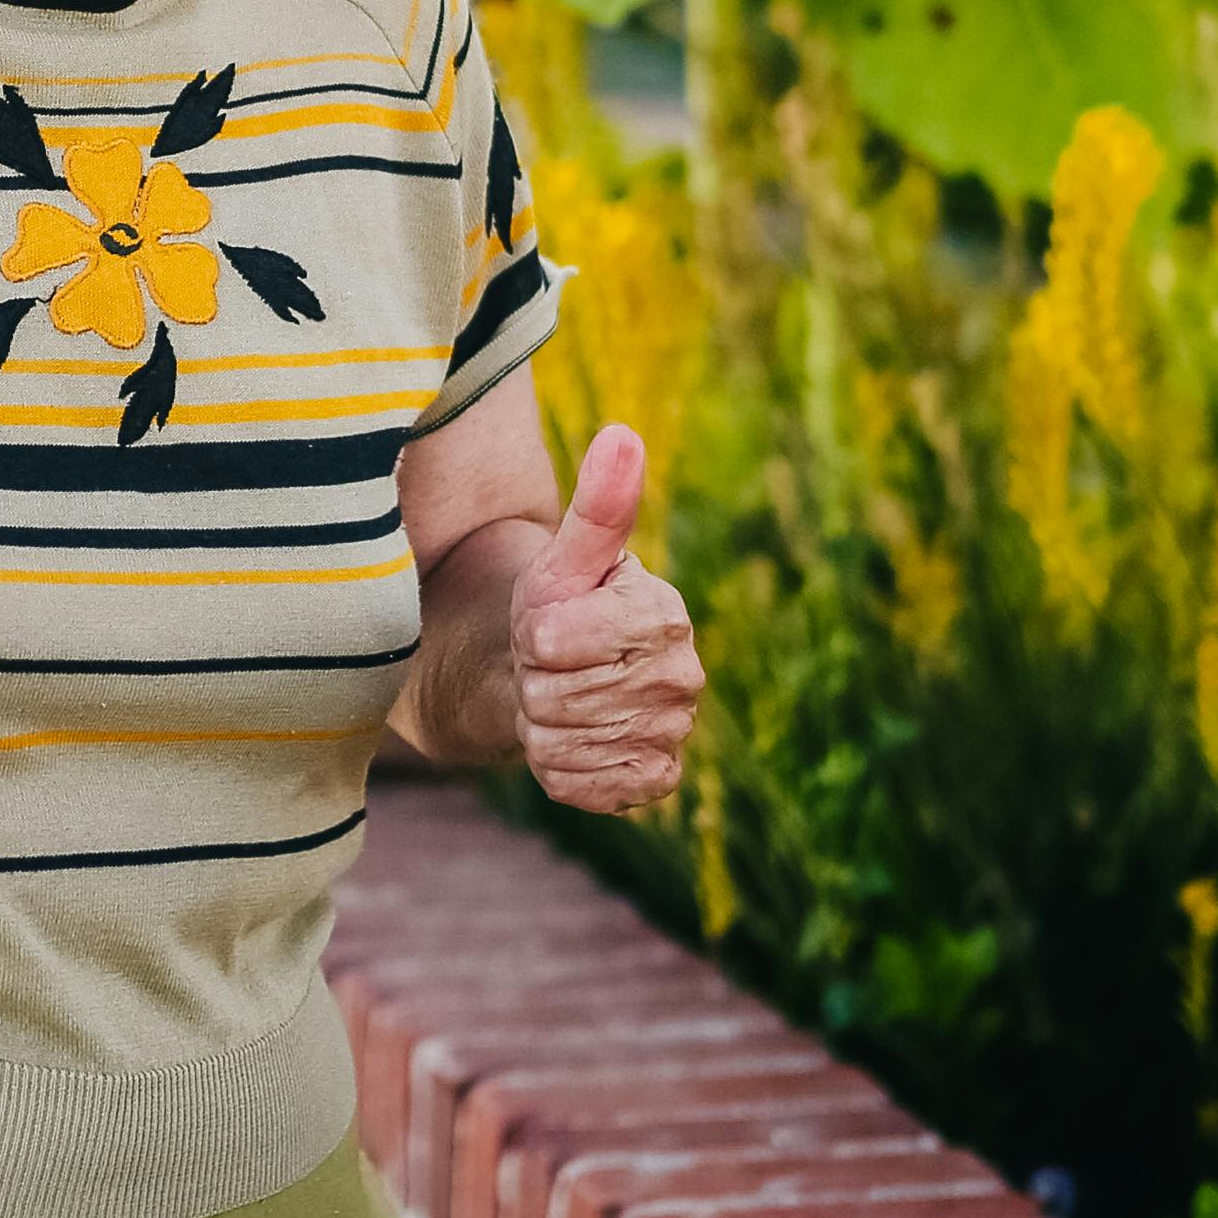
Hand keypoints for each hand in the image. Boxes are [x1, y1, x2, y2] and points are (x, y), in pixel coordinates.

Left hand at [513, 426, 699, 815]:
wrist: (561, 677)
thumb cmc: (563, 603)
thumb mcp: (566, 557)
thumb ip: (597, 505)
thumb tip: (622, 434)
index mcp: (664, 614)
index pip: (557, 640)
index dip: (535, 633)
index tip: (547, 621)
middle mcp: (683, 678)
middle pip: (553, 695)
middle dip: (534, 678)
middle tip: (549, 663)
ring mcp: (672, 734)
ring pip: (558, 742)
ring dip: (540, 722)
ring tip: (558, 694)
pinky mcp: (653, 781)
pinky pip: (574, 783)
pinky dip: (555, 765)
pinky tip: (571, 737)